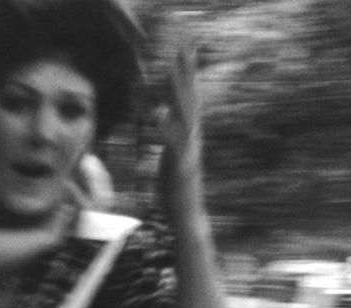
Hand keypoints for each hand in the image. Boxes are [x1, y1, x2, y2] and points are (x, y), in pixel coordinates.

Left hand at [155, 21, 204, 206]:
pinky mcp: (181, 166)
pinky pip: (173, 143)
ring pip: (185, 116)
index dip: (185, 75)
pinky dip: (166, 128)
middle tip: (185, 47)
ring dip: (179, 93)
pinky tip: (157, 114)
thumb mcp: (170, 152)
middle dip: (187, 73)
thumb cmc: (176, 188)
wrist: (187, 215)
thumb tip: (162, 112)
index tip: (182, 52)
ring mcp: (189, 150)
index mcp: (188, 135)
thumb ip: (169, 132)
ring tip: (172, 72)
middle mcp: (192, 138)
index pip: (187, 98)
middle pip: (190, 99)